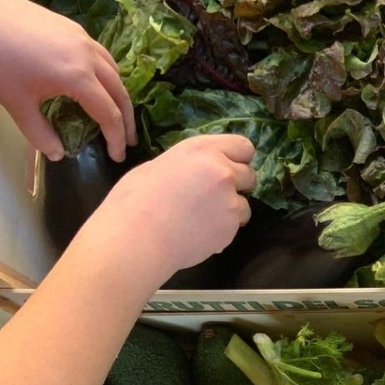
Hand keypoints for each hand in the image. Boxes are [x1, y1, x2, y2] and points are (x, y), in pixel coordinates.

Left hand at [0, 0, 134, 161]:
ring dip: (118, 93)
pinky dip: (105, 73)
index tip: (118, 156)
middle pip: (120, 91)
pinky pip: (100, 54)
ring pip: (113, 69)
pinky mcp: (72, 27)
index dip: (116, 138)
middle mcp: (88, 56)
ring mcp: (82, 37)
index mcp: (78, 78)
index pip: (109, 114)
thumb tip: (57, 154)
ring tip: (114, 110)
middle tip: (127, 139)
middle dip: (125, 118)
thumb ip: (40, 133)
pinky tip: (92, 81)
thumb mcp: (16, 104)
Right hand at [79, 135, 255, 283]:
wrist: (137, 238)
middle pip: (250, 175)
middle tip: (213, 196)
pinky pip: (235, 226)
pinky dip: (222, 230)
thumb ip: (187, 165)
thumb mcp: (158, 166)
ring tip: (202, 218)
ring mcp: (230, 200)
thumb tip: (194, 170)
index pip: (243, 146)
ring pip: (245, 204)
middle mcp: (223, 171)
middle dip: (236, 185)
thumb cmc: (135, 200)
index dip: (237, 159)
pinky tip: (198, 233)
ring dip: (230, 210)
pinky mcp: (231, 227)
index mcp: (202, 150)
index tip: (227, 168)